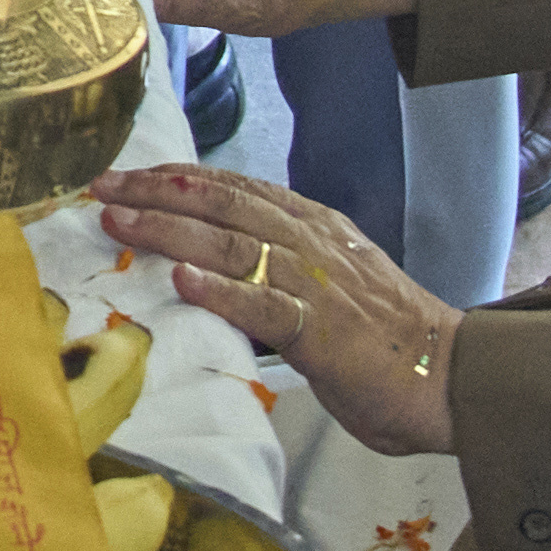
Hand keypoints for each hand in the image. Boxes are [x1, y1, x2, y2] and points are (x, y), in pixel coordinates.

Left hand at [88, 164, 461, 456]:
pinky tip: (182, 282)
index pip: (234, 187)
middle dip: (156, 191)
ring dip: (171, 230)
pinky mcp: (322, 333)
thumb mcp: (325, 282)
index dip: (175, 177)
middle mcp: (309, 242)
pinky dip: (222, 292)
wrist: (448, 375)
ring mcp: (316, 284)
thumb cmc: (382, 338)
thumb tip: (211, 261)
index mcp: (311, 225)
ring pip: (233, 244)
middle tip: (101, 188)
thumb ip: (276, 264)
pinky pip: (265, 307)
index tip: (125, 175)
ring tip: (121, 222)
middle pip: (222, 204)